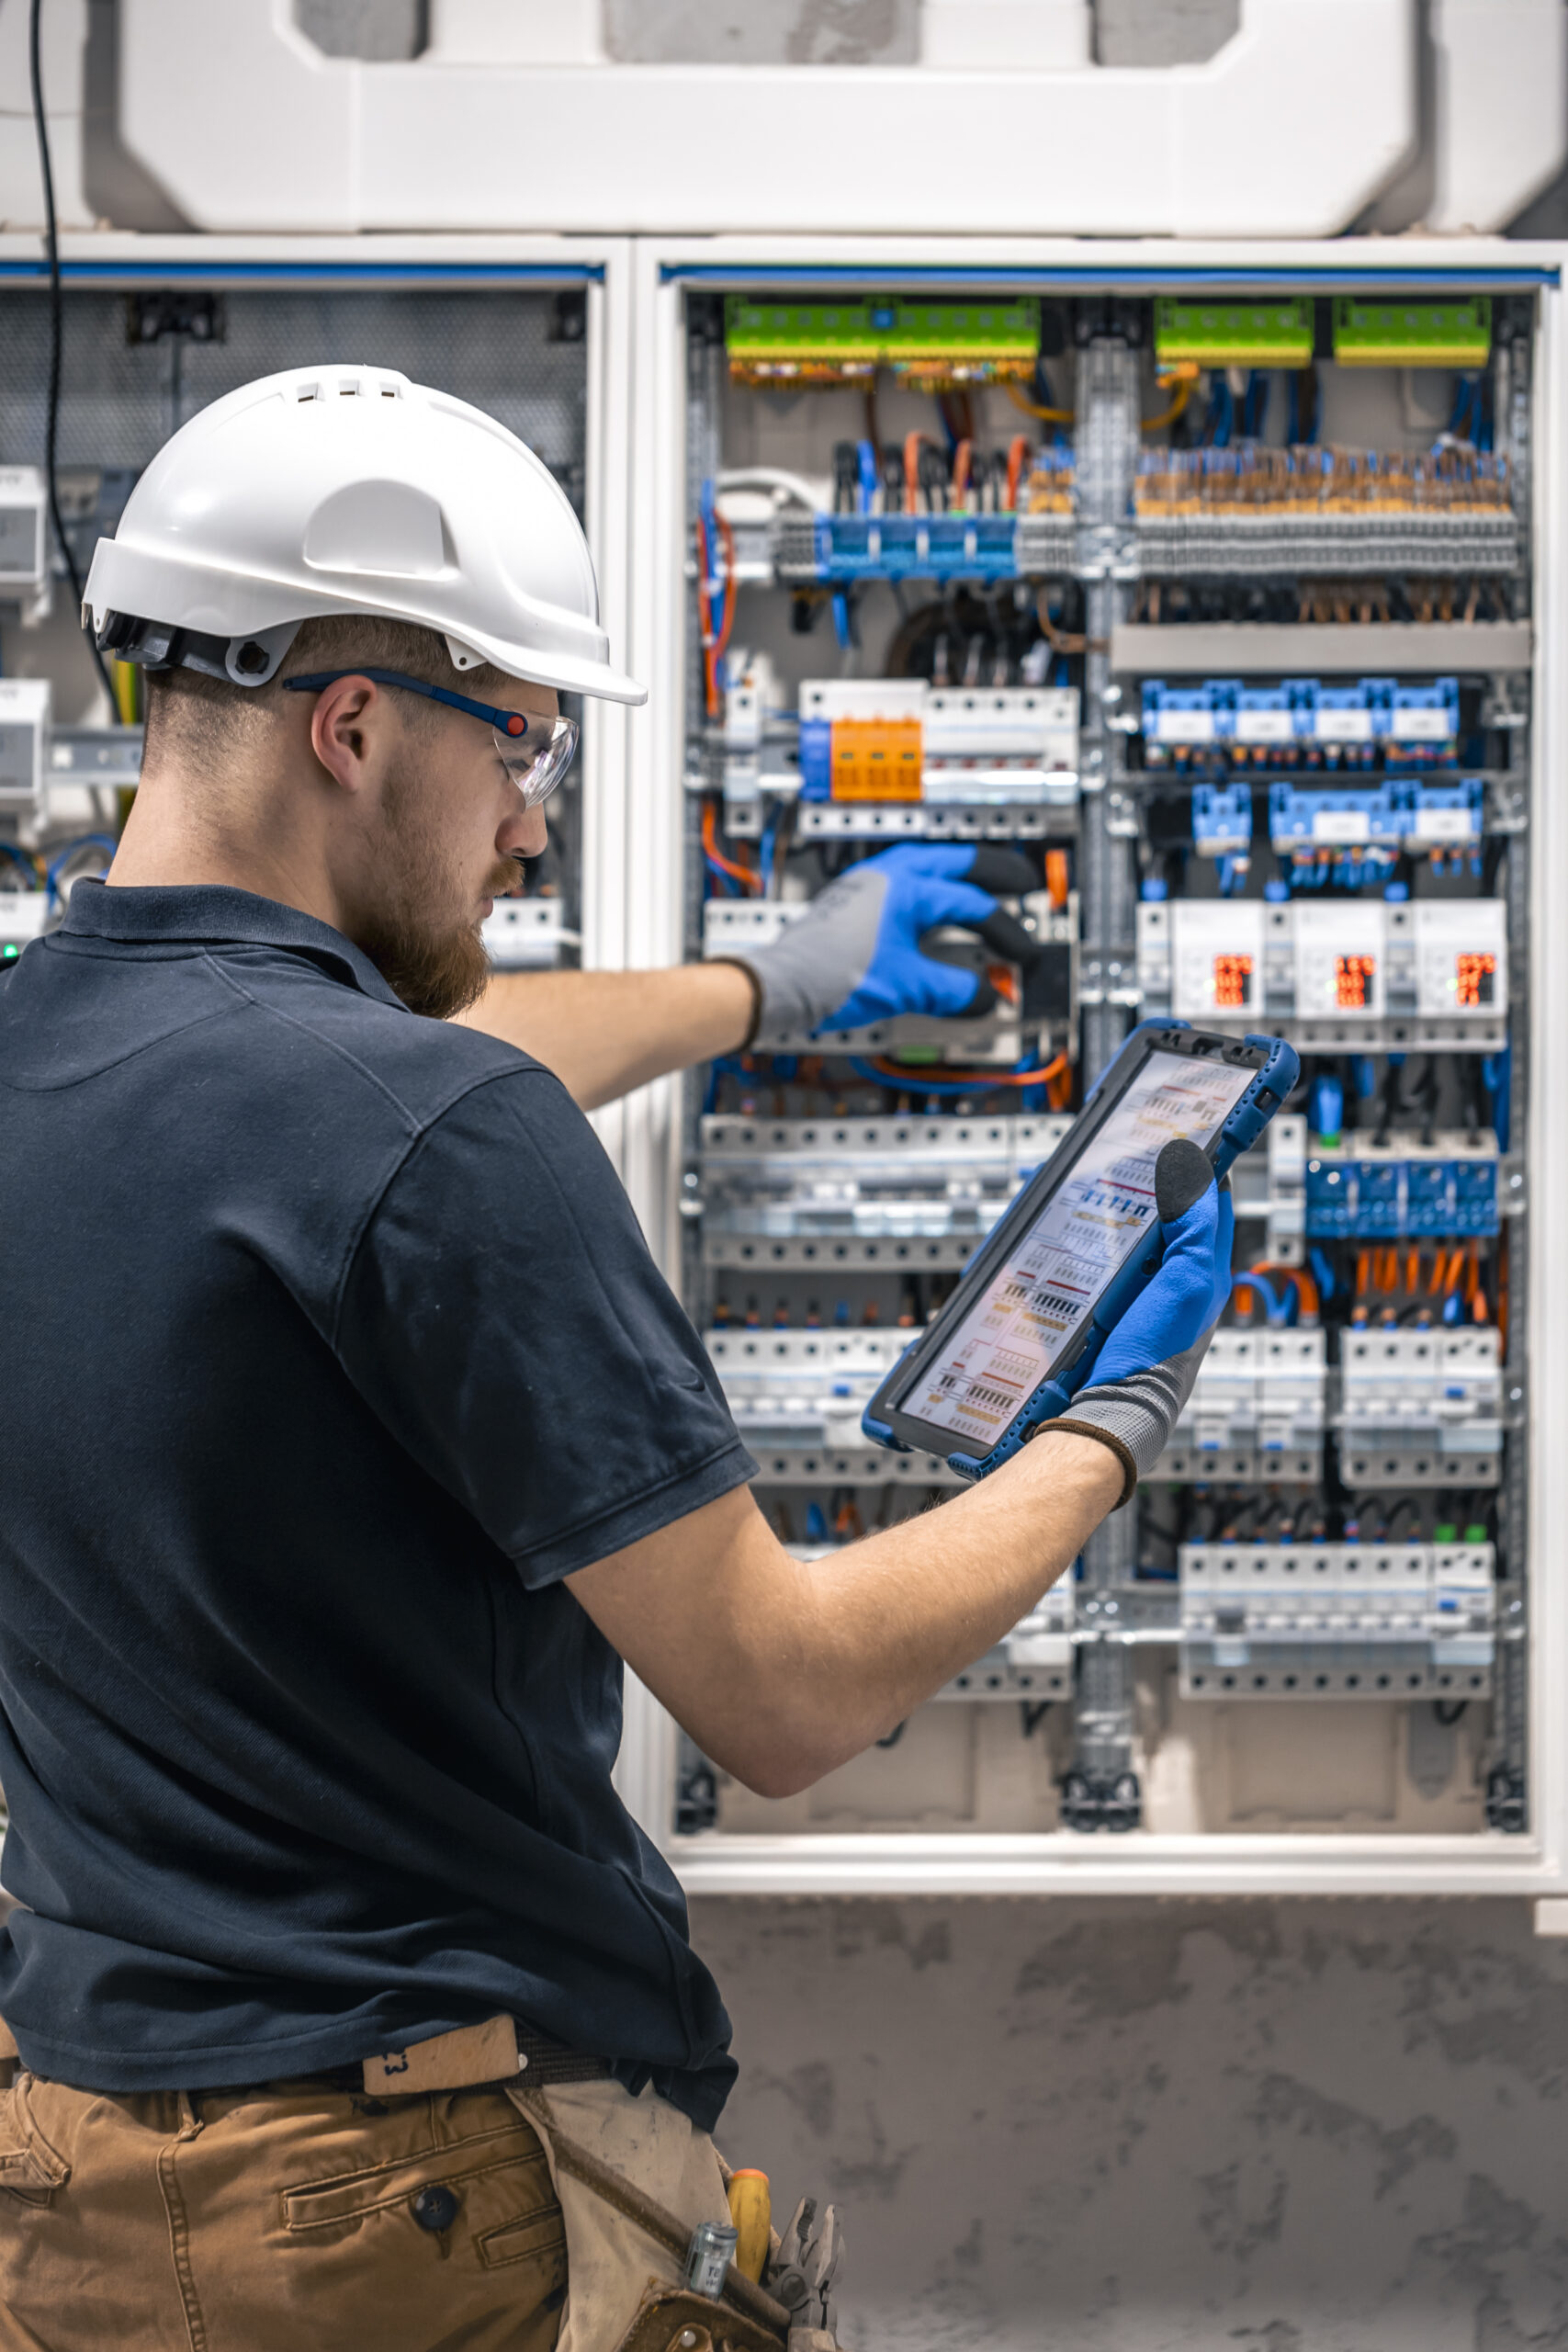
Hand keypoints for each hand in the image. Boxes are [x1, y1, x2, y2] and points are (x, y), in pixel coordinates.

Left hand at [734, 845, 1040, 1043]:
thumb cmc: (828, 977)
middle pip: (953, 863)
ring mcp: (867, 888)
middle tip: (1022, 880)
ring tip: (983, 886)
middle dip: (992, 872)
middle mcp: (886, 878)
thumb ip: (951, 990)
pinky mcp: (852, 906)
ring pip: (926, 868)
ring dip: (958, 877)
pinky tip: (932, 911)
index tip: (1023, 954)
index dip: (1005, 930)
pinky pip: (905, 886)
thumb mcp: (905, 986)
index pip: (970, 904)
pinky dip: (931, 895)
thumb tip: (982, 998)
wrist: (778, 987)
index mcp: (906, 887)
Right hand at [1054, 1138, 1233, 1501]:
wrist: (1111, 1411)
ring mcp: (1139, 1298)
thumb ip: (1198, 1228)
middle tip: (1128, 1154)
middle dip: (1151, 1187)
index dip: (1198, 1168)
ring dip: (1115, 1215)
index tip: (1180, 1133)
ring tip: (1094, 1186)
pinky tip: (1071, 1235)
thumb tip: (1201, 1173)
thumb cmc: (1155, 1353)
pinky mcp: (1107, 1311)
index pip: (1209, 1205)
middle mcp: (1174, 1283)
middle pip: (1166, 1219)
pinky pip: (1102, 1266)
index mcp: (1203, 1273)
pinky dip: (1091, 1246)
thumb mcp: (1187, 1280)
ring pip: (1130, 1240)